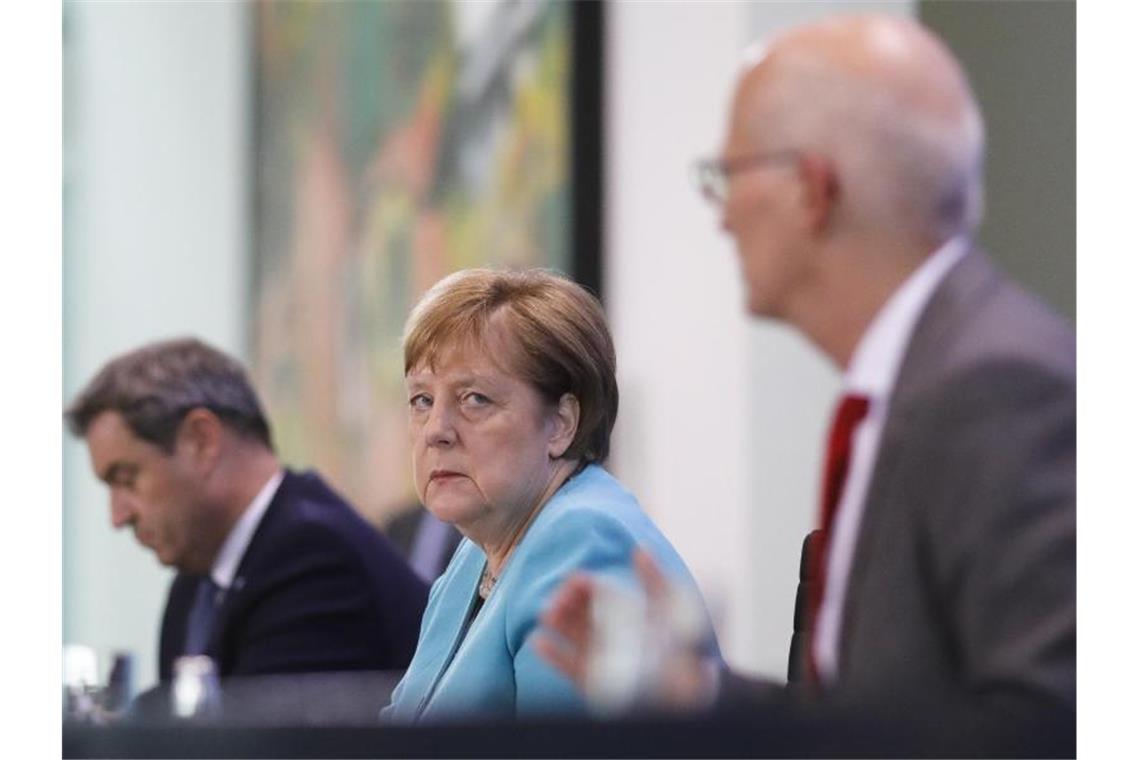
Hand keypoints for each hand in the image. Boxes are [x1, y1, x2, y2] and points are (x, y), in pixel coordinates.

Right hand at [535, 549, 717, 711]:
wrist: (691, 688)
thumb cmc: (684, 644)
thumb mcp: (674, 606)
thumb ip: (655, 580)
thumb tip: (640, 549)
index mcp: (624, 608)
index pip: (597, 590)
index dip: (583, 584)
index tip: (574, 580)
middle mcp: (608, 629)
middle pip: (579, 611)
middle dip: (565, 602)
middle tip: (556, 601)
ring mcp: (599, 654)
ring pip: (572, 635)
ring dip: (557, 623)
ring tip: (547, 614)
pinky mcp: (594, 679)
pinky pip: (570, 666)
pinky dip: (553, 655)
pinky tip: (538, 641)